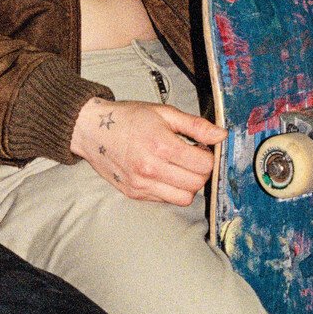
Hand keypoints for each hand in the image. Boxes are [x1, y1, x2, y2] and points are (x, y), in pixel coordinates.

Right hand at [70, 97, 225, 204]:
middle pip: (197, 184)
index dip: (209, 156)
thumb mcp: (164, 113)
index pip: (204, 165)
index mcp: (161, 146)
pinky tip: (164, 173)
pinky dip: (171, 190)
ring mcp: (142, 185)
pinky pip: (165, 200)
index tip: (202, 148)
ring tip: (179, 168)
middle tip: (192, 158)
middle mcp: (151, 169)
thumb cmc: (127, 118)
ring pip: (184, 198)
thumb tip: (221, 135)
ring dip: (188, 185)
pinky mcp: (134, 194)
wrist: (91, 130)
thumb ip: (195, 125)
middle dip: (201, 172)